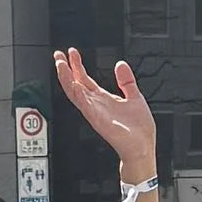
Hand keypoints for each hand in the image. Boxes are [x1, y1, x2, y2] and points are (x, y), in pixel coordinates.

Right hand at [53, 47, 156, 175]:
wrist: (142, 149)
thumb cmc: (139, 130)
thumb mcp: (135, 97)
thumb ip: (127, 81)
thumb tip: (121, 64)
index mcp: (104, 99)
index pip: (85, 79)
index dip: (77, 65)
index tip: (72, 52)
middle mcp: (96, 105)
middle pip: (75, 83)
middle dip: (65, 69)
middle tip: (58, 54)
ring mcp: (95, 112)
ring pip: (74, 92)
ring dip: (65, 78)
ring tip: (59, 64)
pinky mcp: (97, 119)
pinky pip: (83, 105)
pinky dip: (77, 94)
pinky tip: (72, 83)